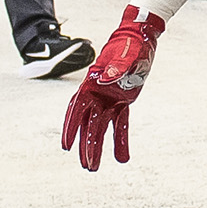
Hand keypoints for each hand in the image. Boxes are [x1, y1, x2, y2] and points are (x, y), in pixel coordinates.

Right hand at [62, 8, 165, 171]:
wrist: (140, 38)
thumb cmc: (130, 45)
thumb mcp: (126, 55)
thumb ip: (117, 67)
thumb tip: (105, 78)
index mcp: (91, 85)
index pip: (76, 110)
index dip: (70, 128)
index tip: (66, 146)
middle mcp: (96, 95)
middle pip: (87, 125)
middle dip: (86, 146)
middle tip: (87, 167)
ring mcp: (107, 100)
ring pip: (100, 129)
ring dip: (98, 148)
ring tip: (94, 168)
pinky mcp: (121, 102)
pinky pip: (120, 125)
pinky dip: (121, 141)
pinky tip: (122, 158)